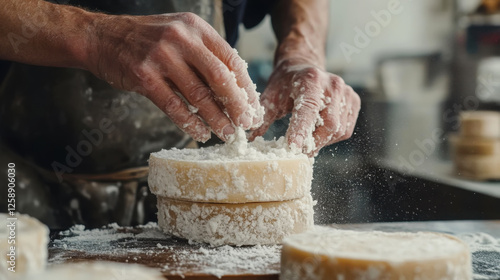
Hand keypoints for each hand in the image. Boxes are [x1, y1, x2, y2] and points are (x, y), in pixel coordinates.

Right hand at [84, 12, 262, 141]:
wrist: (101, 37)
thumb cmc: (146, 40)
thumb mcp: (180, 34)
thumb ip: (204, 55)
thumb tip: (234, 88)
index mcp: (196, 28)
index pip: (231, 60)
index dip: (246, 87)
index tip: (254, 106)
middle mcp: (181, 39)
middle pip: (220, 78)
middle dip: (237, 105)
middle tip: (245, 124)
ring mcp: (162, 57)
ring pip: (198, 95)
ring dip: (216, 118)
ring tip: (227, 133)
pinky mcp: (144, 76)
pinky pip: (174, 106)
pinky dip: (190, 123)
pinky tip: (200, 133)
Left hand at [250, 59, 359, 155]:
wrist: (304, 67)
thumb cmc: (285, 84)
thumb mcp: (271, 96)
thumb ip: (261, 116)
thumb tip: (248, 138)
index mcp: (310, 79)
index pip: (309, 108)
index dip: (302, 129)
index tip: (293, 147)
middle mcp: (333, 84)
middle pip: (329, 123)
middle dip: (312, 142)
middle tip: (297, 152)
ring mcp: (347, 92)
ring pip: (338, 130)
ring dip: (321, 142)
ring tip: (306, 143)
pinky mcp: (353, 101)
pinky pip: (345, 129)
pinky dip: (330, 138)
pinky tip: (317, 135)